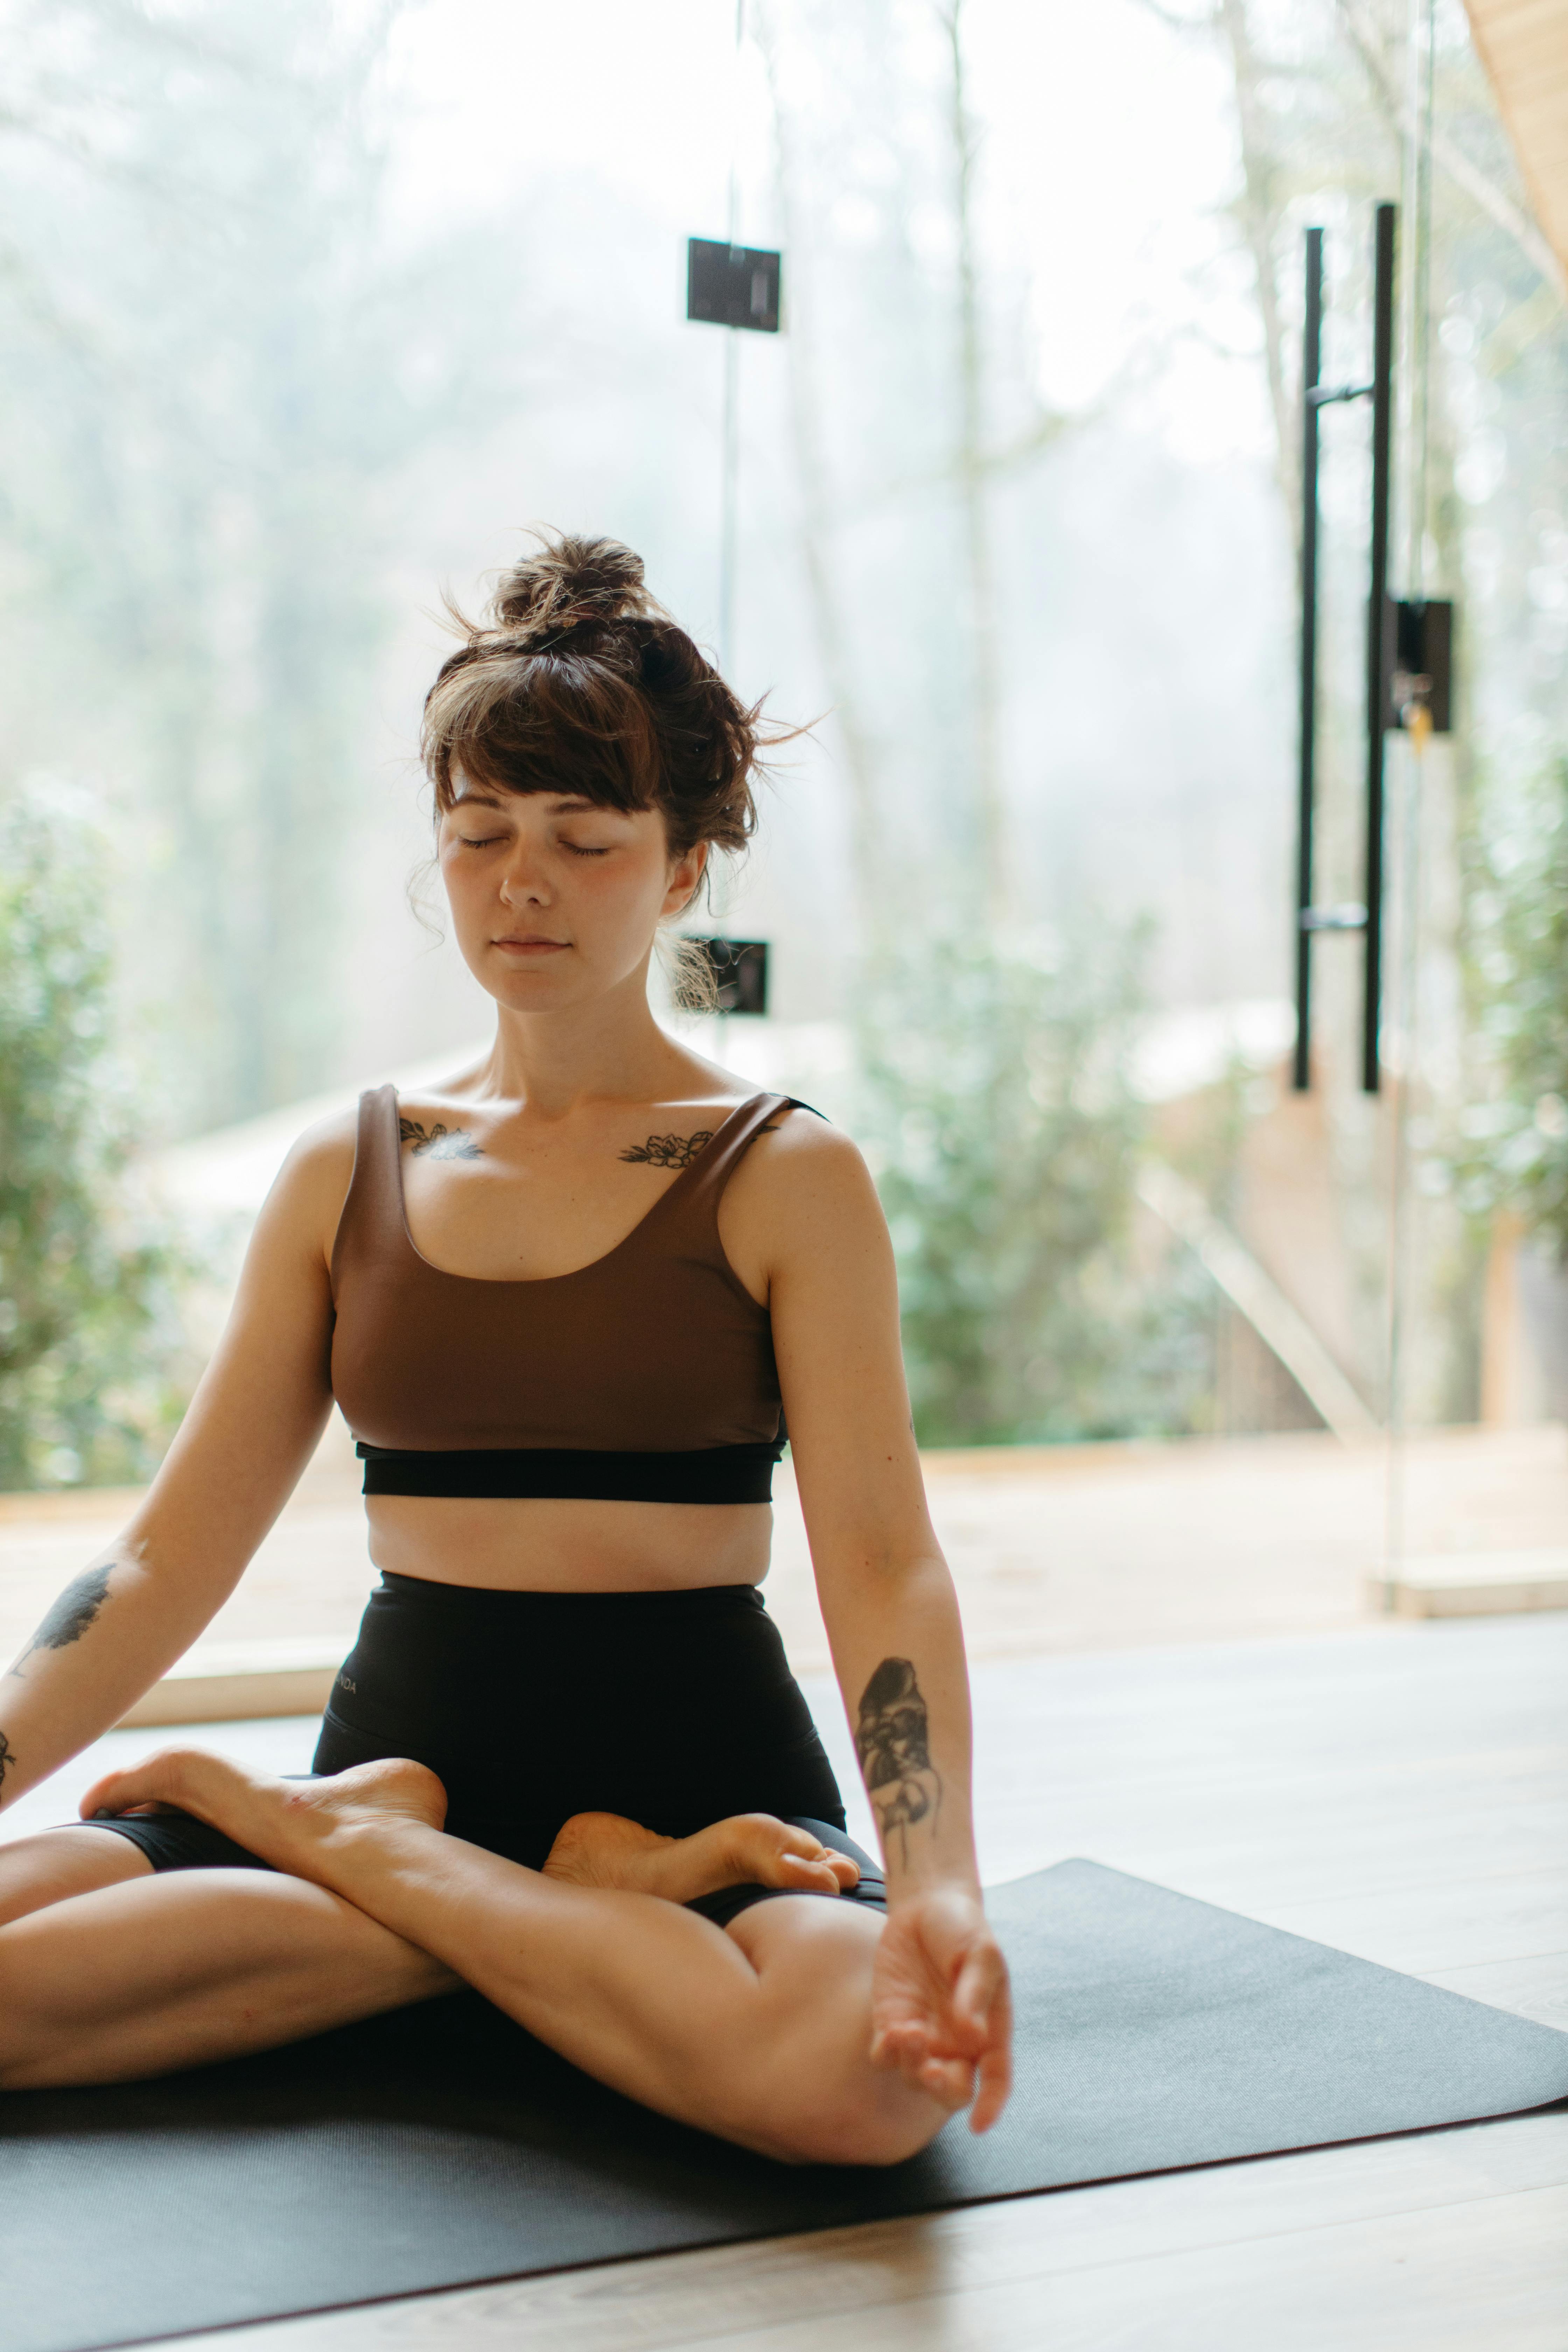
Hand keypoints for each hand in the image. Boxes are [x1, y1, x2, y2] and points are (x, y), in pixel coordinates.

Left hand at [870, 1884, 1011, 2132]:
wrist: (926, 1906)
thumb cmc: (963, 1929)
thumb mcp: (981, 1952)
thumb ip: (976, 1992)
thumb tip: (973, 2036)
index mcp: (989, 2030)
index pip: (995, 2078)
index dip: (991, 2104)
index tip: (980, 2125)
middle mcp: (956, 2042)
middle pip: (952, 2089)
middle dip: (943, 2090)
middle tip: (933, 2072)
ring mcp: (923, 2035)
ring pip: (915, 2075)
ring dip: (912, 2065)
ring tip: (907, 2031)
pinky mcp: (891, 2022)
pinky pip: (886, 2055)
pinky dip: (888, 2053)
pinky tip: (892, 2032)